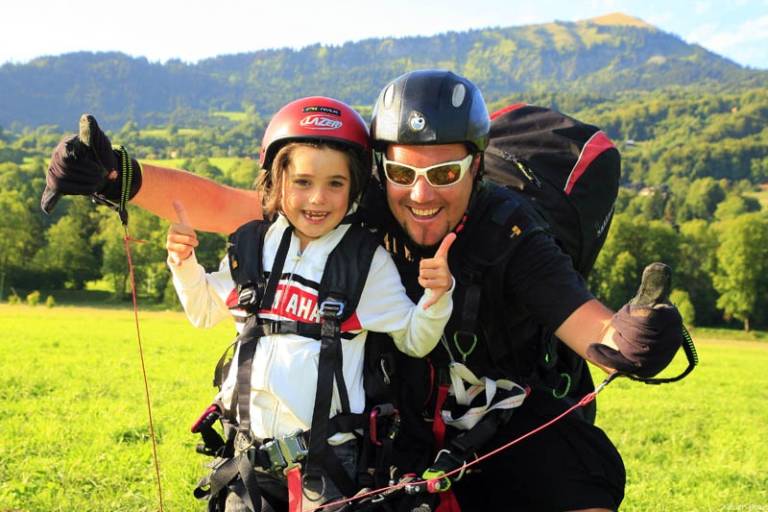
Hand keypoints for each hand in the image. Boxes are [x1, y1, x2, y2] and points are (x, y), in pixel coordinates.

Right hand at [41, 114, 141, 212]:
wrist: (102, 165)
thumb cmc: (99, 150)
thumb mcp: (99, 139)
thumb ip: (92, 129)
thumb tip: (86, 117)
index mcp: (66, 145)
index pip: (67, 158)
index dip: (86, 167)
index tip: (101, 170)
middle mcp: (56, 157)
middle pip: (67, 172)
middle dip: (89, 177)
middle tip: (104, 178)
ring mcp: (55, 171)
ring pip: (64, 184)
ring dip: (85, 187)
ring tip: (99, 184)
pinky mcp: (58, 184)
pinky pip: (52, 194)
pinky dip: (50, 201)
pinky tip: (47, 210)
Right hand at [166, 201, 198, 265]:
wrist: (180, 248)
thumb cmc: (183, 234)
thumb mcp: (183, 223)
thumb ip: (180, 212)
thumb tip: (175, 200)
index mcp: (173, 228)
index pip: (188, 230)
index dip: (193, 233)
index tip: (190, 233)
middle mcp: (169, 237)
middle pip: (188, 239)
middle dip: (193, 240)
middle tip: (192, 241)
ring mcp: (170, 246)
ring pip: (186, 247)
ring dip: (191, 248)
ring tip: (189, 247)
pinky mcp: (173, 255)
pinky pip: (176, 258)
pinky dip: (178, 261)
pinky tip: (180, 264)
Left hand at [419, 233, 455, 308]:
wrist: (446, 283)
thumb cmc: (440, 267)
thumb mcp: (442, 255)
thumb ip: (446, 244)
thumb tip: (454, 233)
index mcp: (442, 263)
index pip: (422, 263)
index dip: (424, 265)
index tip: (432, 265)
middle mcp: (443, 273)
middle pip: (421, 272)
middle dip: (423, 273)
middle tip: (431, 274)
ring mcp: (441, 284)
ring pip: (422, 281)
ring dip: (423, 281)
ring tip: (431, 280)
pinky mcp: (439, 293)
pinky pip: (433, 298)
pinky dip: (429, 303)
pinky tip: (424, 307)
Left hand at [587, 263, 683, 377]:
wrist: (632, 339)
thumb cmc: (640, 315)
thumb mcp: (645, 298)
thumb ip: (652, 283)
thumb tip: (658, 266)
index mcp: (673, 320)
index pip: (651, 317)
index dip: (633, 314)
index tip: (627, 310)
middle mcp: (671, 342)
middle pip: (640, 333)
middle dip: (623, 323)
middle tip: (620, 320)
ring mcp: (659, 360)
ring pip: (631, 348)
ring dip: (618, 336)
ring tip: (618, 332)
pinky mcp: (643, 372)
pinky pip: (623, 365)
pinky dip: (605, 356)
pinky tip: (593, 349)